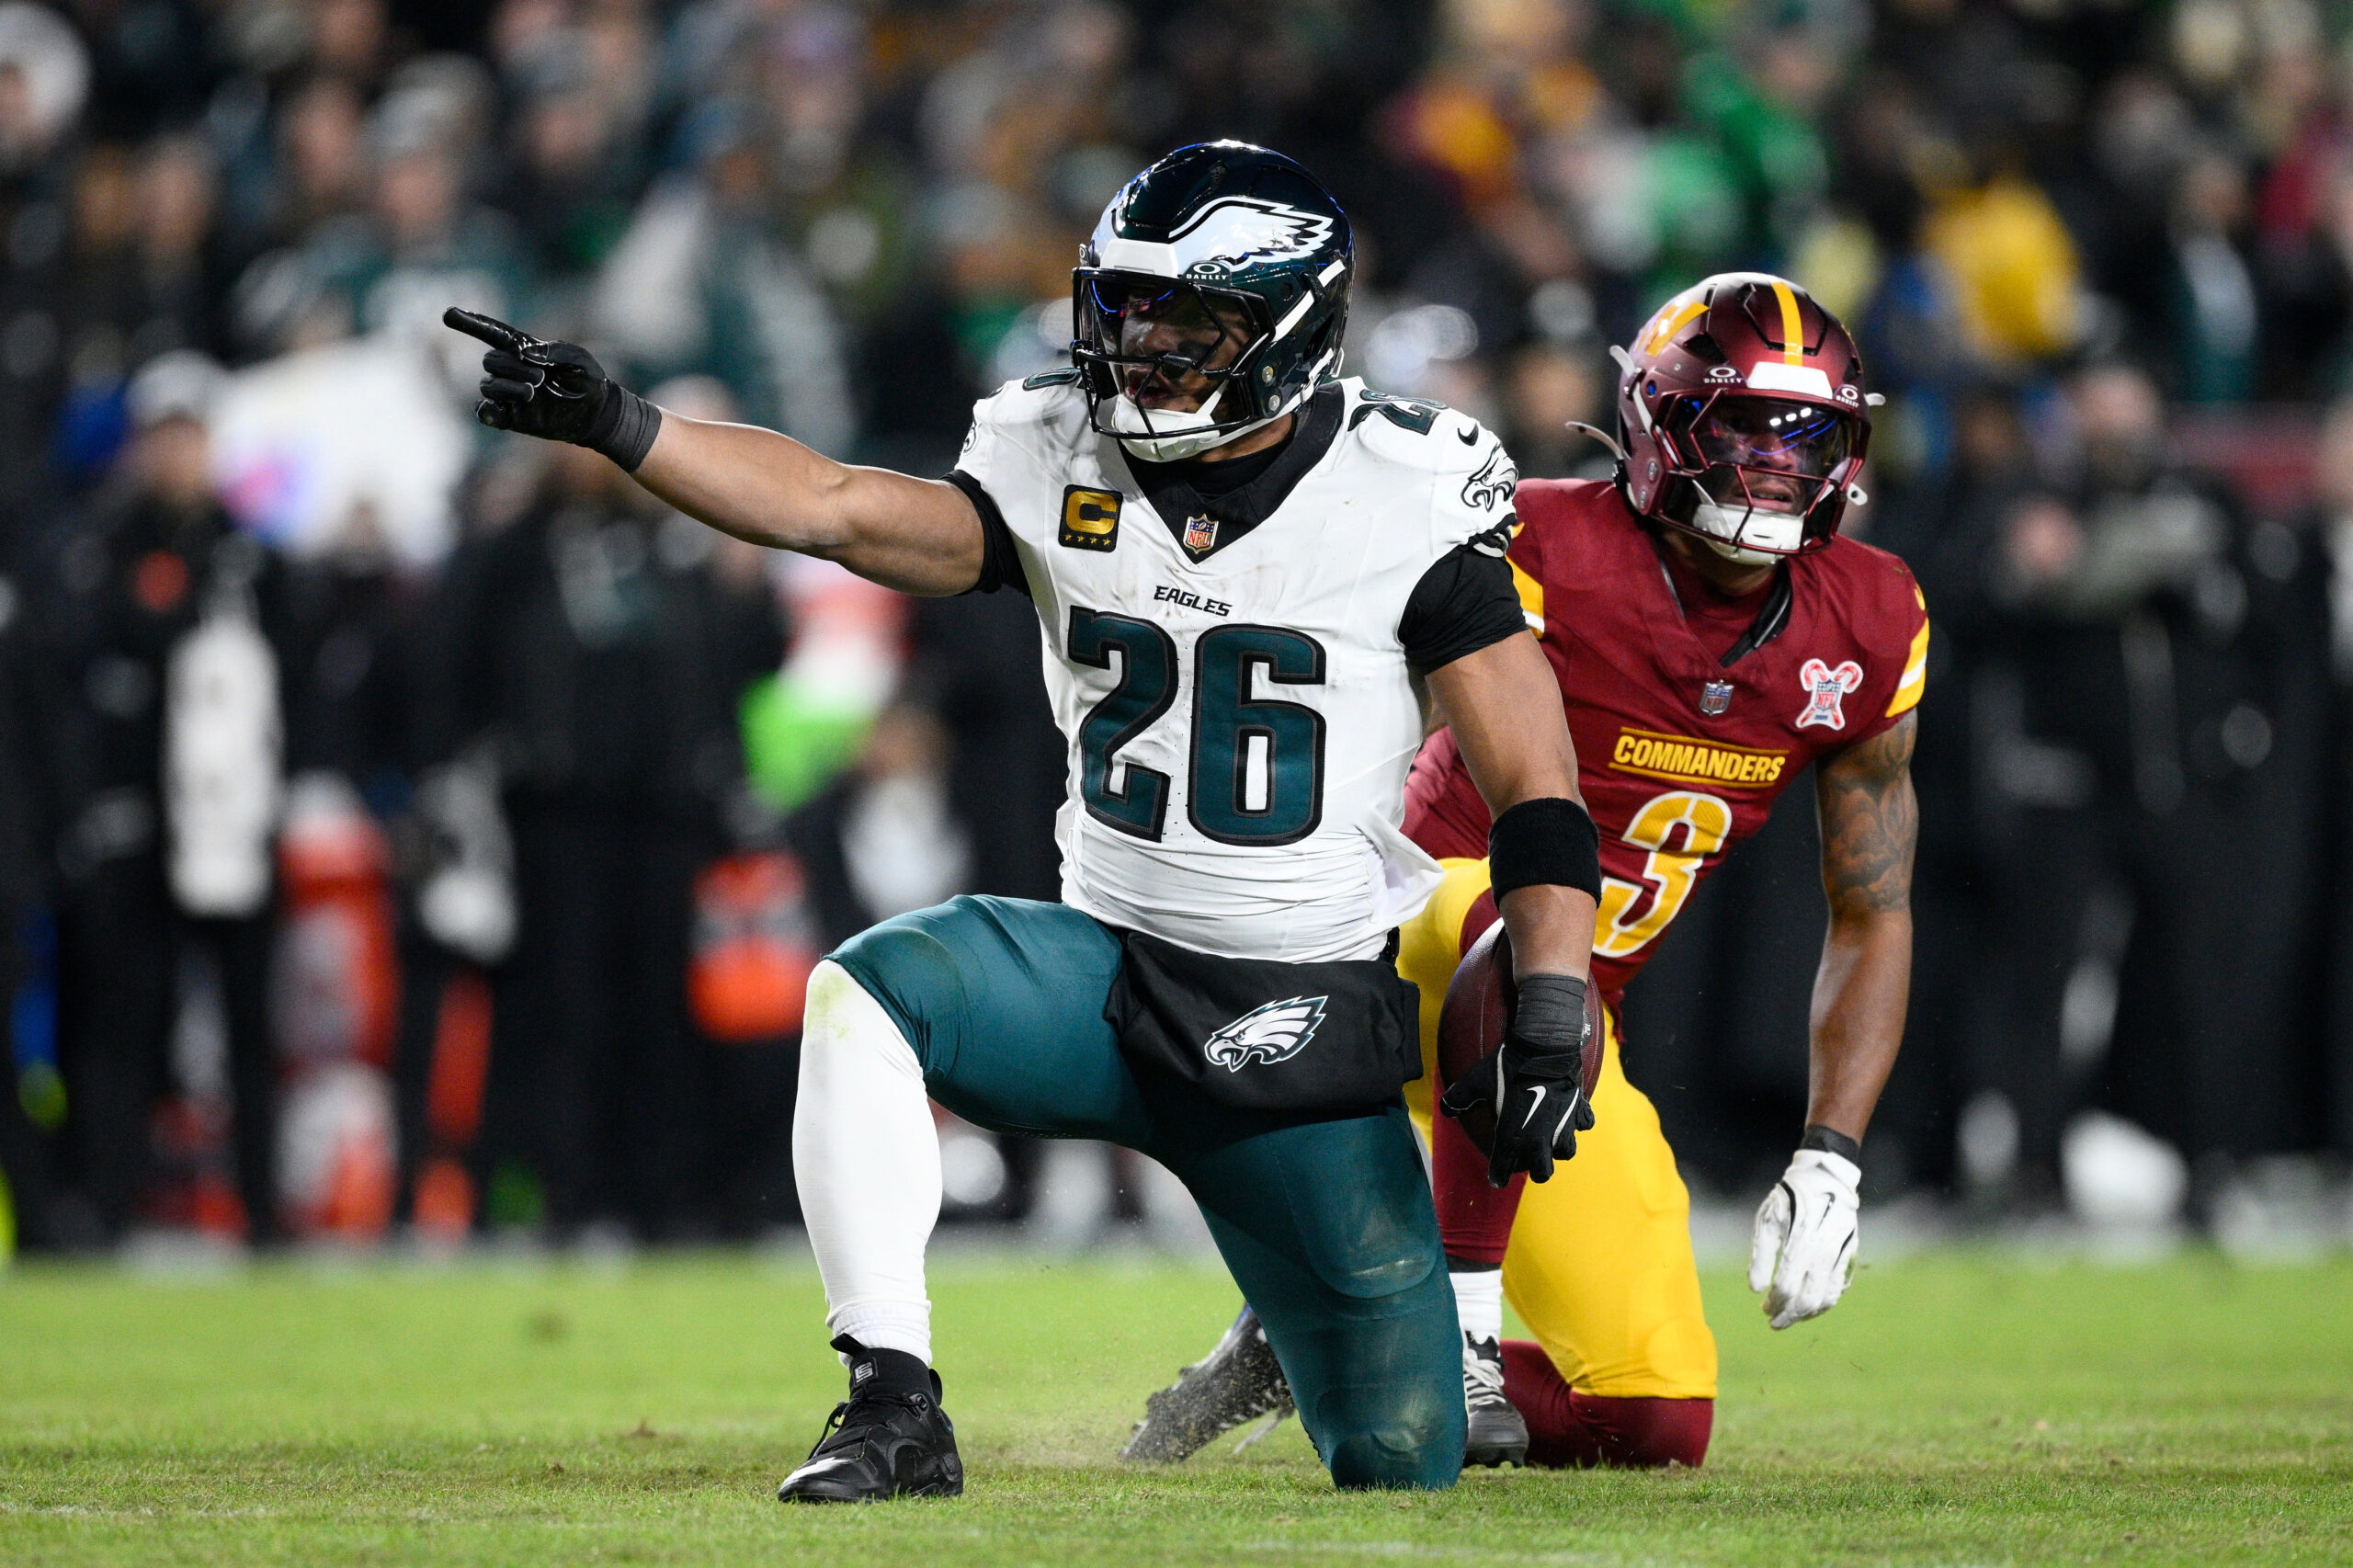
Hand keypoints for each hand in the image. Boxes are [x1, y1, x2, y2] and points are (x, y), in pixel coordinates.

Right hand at [443, 308, 662, 469]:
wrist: (596, 413)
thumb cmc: (587, 379)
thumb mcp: (578, 358)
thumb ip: (554, 350)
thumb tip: (524, 353)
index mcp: (523, 349)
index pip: (492, 333)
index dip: (471, 323)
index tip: (448, 313)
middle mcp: (510, 369)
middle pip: (490, 361)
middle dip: (513, 367)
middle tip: (541, 378)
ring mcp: (508, 393)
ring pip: (489, 385)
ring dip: (508, 387)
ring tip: (534, 392)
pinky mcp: (510, 417)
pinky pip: (486, 413)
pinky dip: (485, 412)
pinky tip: (492, 411)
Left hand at [1438, 973, 1593, 1185]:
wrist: (1543, 1047)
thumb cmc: (1507, 1067)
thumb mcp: (1476, 1081)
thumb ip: (1459, 1097)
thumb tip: (1446, 1108)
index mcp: (1513, 1137)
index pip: (1504, 1169)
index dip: (1498, 1176)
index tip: (1497, 1178)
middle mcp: (1540, 1138)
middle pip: (1543, 1172)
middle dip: (1535, 1170)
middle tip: (1527, 1159)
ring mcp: (1563, 1126)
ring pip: (1565, 1152)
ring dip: (1557, 1149)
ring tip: (1548, 1138)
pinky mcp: (1580, 1110)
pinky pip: (1583, 1125)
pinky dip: (1577, 1123)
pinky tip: (1568, 1115)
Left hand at [1747, 1148, 1859, 1328]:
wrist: (1825, 1178)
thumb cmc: (1790, 1198)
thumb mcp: (1768, 1220)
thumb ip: (1762, 1256)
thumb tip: (1756, 1289)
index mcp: (1801, 1243)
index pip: (1786, 1286)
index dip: (1773, 1302)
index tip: (1763, 1309)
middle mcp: (1823, 1253)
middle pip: (1807, 1299)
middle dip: (1789, 1315)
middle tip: (1774, 1322)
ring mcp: (1840, 1256)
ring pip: (1825, 1298)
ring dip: (1807, 1314)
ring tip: (1790, 1317)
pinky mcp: (1849, 1255)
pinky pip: (1838, 1288)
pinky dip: (1824, 1303)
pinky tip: (1810, 1307)